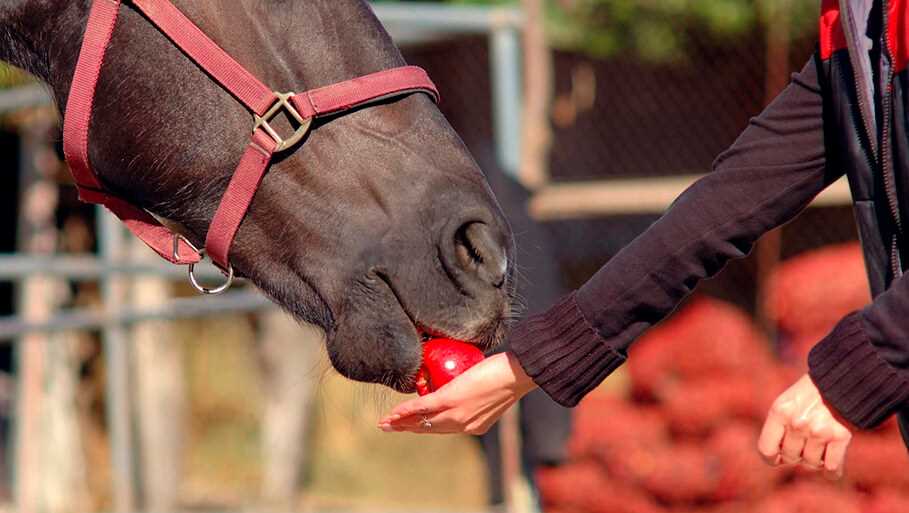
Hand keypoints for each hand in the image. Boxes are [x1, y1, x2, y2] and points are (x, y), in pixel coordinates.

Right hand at [377, 352, 536, 434]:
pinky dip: (405, 411)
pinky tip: (393, 414)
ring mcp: (455, 414)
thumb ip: (479, 392)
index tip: (411, 426)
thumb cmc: (510, 374)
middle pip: (429, 429)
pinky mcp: (449, 400)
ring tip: (386, 423)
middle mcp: (463, 425)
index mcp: (475, 425)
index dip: (426, 427)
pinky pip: (421, 407)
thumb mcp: (493, 389)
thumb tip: (470, 381)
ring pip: (422, 421)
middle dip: (408, 429)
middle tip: (391, 427)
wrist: (517, 373)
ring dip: (401, 423)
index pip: (445, 428)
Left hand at [758, 374, 852, 478]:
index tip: (778, 458)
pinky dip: (832, 470)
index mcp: (779, 412)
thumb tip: (775, 460)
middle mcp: (797, 422)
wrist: (841, 381)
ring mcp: (819, 430)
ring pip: (811, 464)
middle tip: (804, 444)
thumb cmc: (809, 396)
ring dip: (815, 460)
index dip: (772, 458)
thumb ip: (778, 428)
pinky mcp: (841, 436)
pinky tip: (831, 466)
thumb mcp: (786, 404)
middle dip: (796, 456)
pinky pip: (832, 467)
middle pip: (790, 458)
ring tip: (819, 446)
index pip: (766, 450)